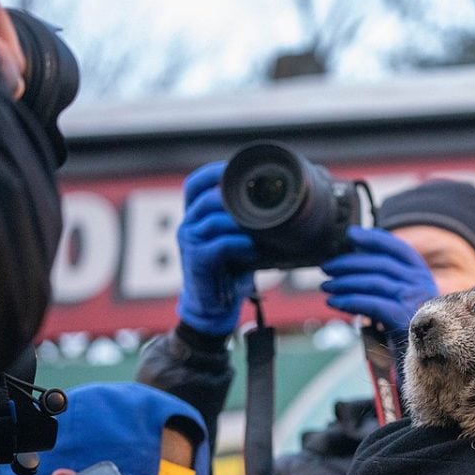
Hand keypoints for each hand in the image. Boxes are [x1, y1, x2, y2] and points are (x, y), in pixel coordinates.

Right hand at [176, 161, 258, 334]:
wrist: (215, 306)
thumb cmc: (231, 270)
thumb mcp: (241, 239)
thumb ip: (250, 221)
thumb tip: (286, 204)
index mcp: (196, 215)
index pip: (196, 183)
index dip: (215, 172)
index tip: (238, 169)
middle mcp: (188, 224)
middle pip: (206, 197)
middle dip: (234, 196)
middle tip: (261, 201)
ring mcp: (189, 243)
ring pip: (213, 219)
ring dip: (241, 221)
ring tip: (262, 227)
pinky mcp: (196, 262)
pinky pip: (217, 246)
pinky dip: (237, 244)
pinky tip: (252, 248)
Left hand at [320, 226, 437, 334]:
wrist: (426, 363)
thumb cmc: (408, 331)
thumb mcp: (403, 300)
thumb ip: (387, 282)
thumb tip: (354, 262)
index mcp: (422, 275)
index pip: (397, 248)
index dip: (374, 238)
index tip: (350, 234)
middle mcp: (421, 284)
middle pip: (380, 264)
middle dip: (349, 263)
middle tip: (326, 267)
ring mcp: (414, 300)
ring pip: (373, 282)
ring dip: (344, 283)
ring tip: (326, 286)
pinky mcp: (404, 319)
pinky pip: (371, 304)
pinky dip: (349, 301)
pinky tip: (334, 303)